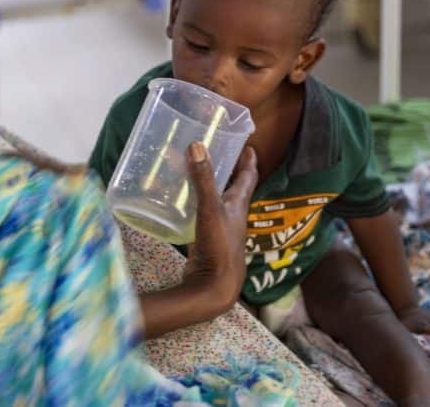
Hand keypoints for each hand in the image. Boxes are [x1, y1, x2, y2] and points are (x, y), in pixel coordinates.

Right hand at [182, 142, 256, 314]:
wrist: (214, 285)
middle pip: (234, 187)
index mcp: (239, 204)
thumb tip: (197, 145)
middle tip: (217, 153)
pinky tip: (181, 201)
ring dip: (210, 187)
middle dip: (228, 170)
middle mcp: (233, 214)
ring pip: (217, 201)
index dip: (248, 161)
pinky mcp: (206, 239)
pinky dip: (195, 204)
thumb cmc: (219, 245)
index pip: (248, 176)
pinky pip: (201, 215)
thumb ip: (203, 179)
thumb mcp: (211, 208)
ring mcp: (220, 228)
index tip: (248, 146)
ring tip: (195, 172)